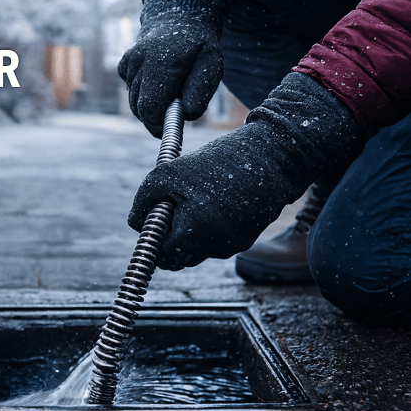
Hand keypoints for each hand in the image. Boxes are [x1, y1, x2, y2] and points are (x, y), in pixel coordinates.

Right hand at [119, 0, 227, 137]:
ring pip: (135, 101)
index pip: (150, 106)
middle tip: (174, 112)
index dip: (158, 124)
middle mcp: (139, 61)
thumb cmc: (198, 45)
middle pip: (140, 107)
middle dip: (156, 117)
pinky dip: (144, 94)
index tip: (168, 131)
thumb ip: (200, 92)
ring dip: (151, 105)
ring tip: (171, 92)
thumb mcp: (212, 65)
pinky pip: (132, 91)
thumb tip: (184, 115)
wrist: (179, 16)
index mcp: (161, 60)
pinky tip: (158, 82)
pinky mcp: (123, 65)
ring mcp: (128, 62)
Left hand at [128, 73, 363, 269]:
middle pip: (179, 255)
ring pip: (197, 247)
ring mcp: (234, 244)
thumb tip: (136, 223)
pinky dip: (209, 223)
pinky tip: (216, 198)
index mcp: (196, 233)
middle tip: (170, 205)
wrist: (274, 155)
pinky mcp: (246, 236)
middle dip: (169, 235)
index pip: (162, 255)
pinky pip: (216, 238)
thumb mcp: (168, 174)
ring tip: (195, 195)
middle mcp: (216, 246)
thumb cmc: (217, 162)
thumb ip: (144, 201)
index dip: (153, 236)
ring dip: (189, 229)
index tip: (153, 217)